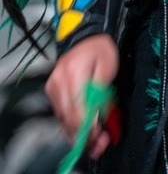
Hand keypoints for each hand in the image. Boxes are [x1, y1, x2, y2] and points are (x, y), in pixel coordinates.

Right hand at [45, 34, 119, 159]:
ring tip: (96, 137)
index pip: (77, 109)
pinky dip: (73, 124)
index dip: (88, 126)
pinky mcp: (51, 91)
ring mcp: (52, 87)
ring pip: (63, 120)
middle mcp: (58, 82)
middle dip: (84, 134)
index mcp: (73, 73)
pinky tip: (85, 128)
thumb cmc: (100, 49)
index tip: (100, 134)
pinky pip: (61, 114)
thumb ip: (100, 93)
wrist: (85, 35)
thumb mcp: (107, 68)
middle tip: (100, 141)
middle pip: (68, 118)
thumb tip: (94, 118)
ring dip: (79, 132)